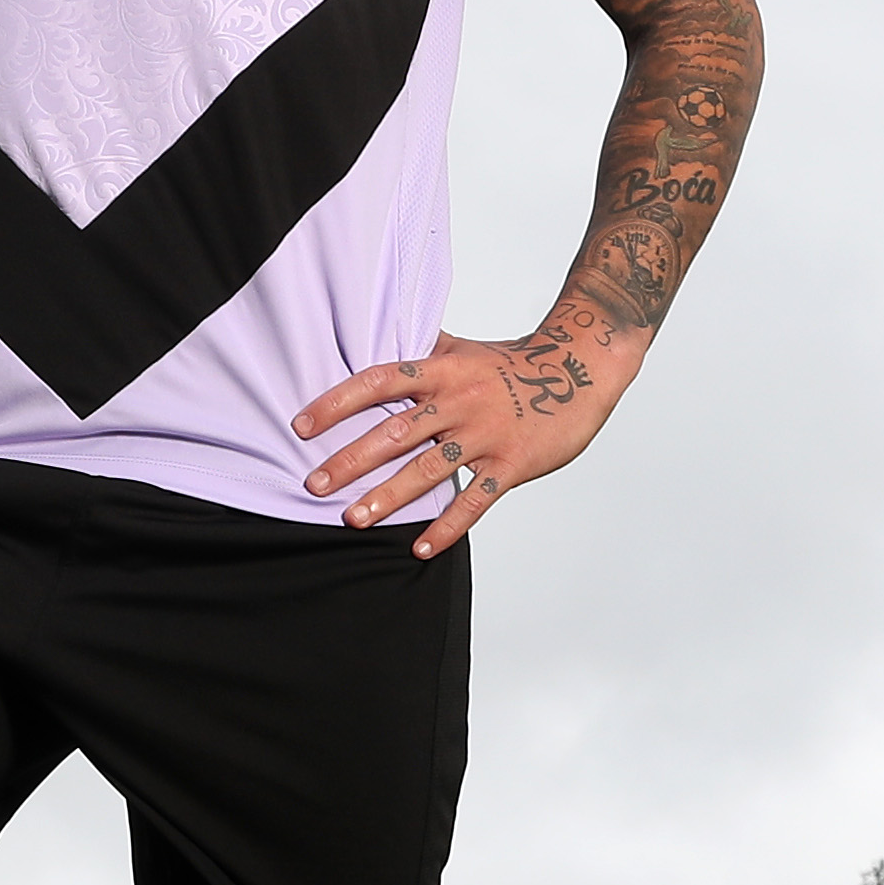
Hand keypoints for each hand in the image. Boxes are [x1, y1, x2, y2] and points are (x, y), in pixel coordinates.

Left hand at [291, 327, 618, 557]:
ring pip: (429, 469)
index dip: (338, 403)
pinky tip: (419, 548)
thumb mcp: (463, 349)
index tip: (302, 426)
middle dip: (351, 460)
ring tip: (353, 519)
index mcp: (442, 371)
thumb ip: (421, 351)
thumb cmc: (513, 362)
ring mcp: (485, 434)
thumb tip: (372, 336)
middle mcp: (459, 402)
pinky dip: (447, 527)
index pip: (379, 382)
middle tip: (313, 483)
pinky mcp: (511, 464)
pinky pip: (475, 500)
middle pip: (396, 432)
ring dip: (388, 497)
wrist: (581, 368)